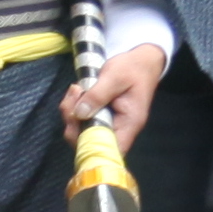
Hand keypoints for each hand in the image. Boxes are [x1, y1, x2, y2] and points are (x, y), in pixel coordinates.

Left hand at [59, 32, 169, 152]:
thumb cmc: (133, 68)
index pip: (110, 150)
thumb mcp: (115, 76)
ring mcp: (107, 124)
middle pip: (90, 142)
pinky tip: (76, 92)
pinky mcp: (99, 117)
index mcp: (128, 124)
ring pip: (81, 132)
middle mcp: (118, 130)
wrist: (141, 61)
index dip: (90, 146)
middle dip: (73, 123)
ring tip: (75, 90)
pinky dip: (73, 108)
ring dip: (71, 112)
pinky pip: (81, 121)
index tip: (77, 124)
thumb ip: (98, 95)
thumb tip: (79, 113)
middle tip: (74, 96)